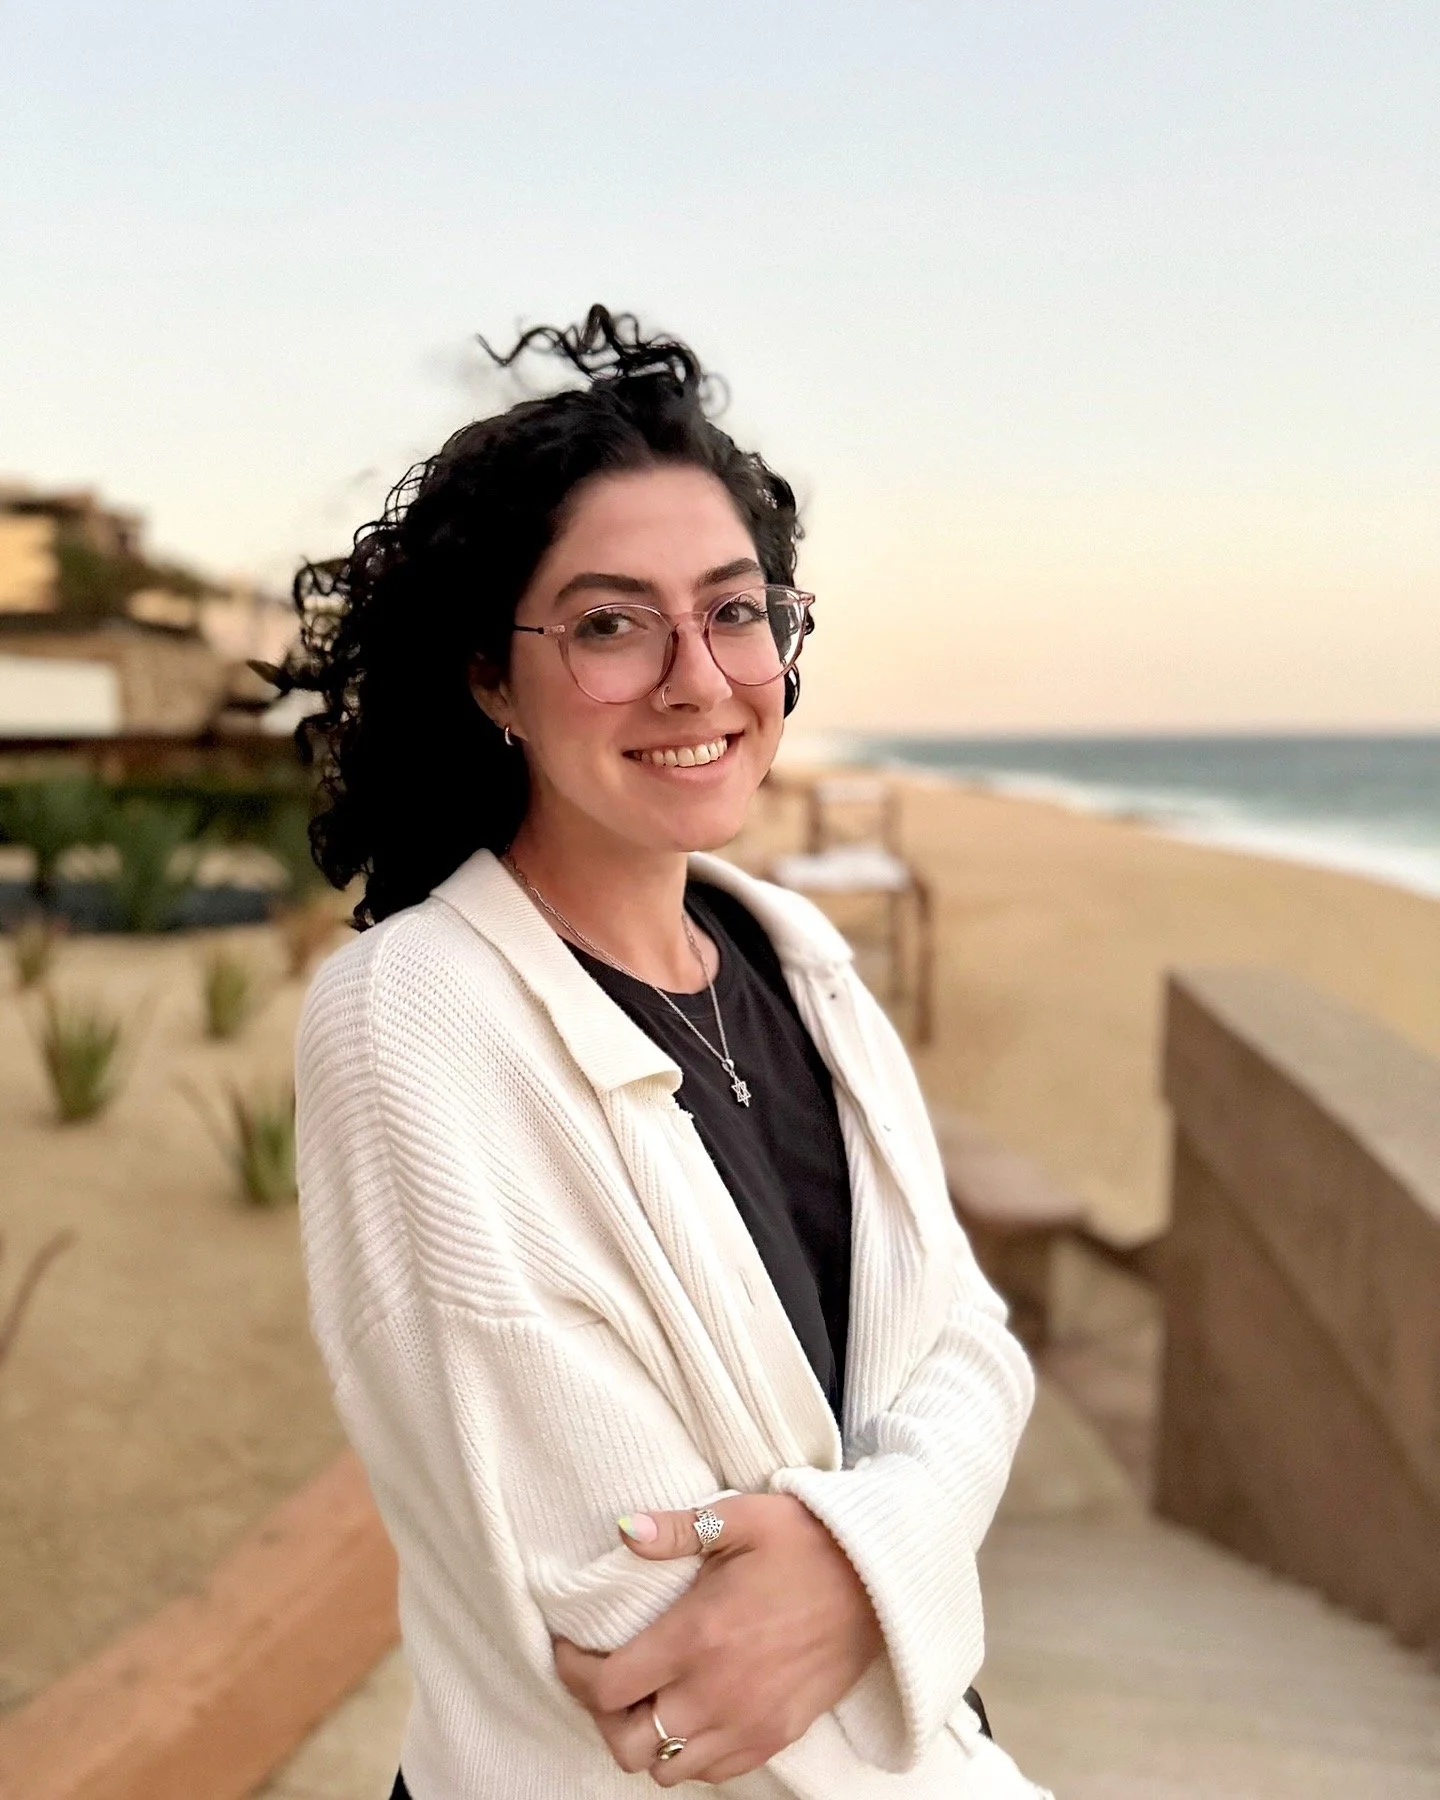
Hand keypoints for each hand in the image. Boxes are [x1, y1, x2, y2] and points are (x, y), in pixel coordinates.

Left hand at [553, 1494, 882, 1786]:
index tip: (569, 1648)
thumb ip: (678, 1529)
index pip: (607, 1687)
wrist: (879, 1582)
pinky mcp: (775, 1737)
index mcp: (696, 1637)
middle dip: (602, 1716)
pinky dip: (689, 1756)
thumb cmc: (806, 1541)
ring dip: (645, 1740)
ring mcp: (747, 1724)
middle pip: (626, 1743)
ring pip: (666, 1770)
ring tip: (646, 1700)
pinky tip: (689, 1715)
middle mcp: (715, 1693)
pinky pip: (713, 1774)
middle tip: (604, 1678)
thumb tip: (625, 1530)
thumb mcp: (741, 1518)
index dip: (573, 1672)